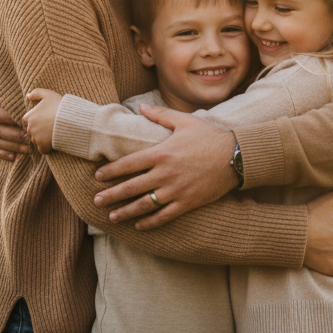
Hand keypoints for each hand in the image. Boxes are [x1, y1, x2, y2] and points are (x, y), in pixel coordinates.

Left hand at [23, 88, 61, 153]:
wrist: (71, 120)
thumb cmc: (60, 106)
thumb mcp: (49, 95)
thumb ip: (37, 92)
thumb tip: (28, 96)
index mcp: (29, 117)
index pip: (27, 120)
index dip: (35, 119)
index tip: (44, 118)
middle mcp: (30, 129)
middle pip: (31, 131)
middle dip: (38, 129)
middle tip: (50, 125)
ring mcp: (36, 139)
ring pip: (37, 140)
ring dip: (43, 138)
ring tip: (54, 132)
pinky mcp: (43, 147)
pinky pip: (42, 149)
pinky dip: (47, 147)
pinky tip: (54, 140)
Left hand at [92, 103, 236, 228]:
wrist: (236, 156)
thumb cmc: (209, 136)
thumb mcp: (184, 121)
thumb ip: (160, 115)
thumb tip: (142, 107)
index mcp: (162, 153)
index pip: (129, 164)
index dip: (111, 171)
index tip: (98, 176)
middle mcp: (165, 174)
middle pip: (132, 187)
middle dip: (111, 195)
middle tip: (96, 201)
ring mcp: (176, 190)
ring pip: (145, 205)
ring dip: (126, 212)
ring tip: (112, 216)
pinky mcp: (188, 202)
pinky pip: (165, 216)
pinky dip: (150, 222)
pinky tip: (139, 225)